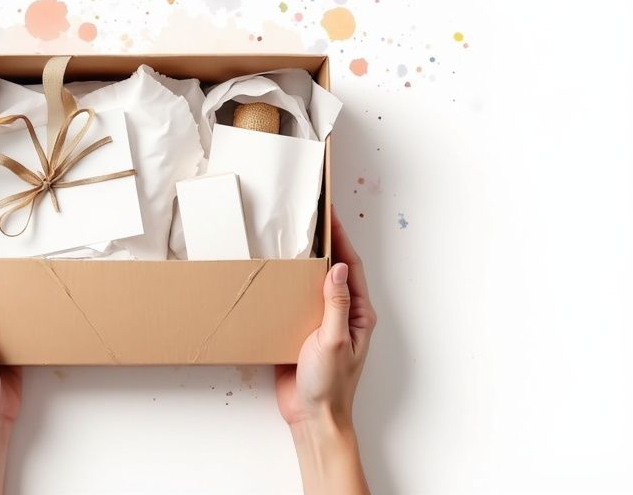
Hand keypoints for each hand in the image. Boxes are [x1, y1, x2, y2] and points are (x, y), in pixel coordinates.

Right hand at [275, 208, 375, 493]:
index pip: (351, 266)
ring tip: (288, 241)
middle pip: (334, 270)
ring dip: (303, 264)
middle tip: (308, 220)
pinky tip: (274, 279)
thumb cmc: (329, 386)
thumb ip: (336, 305)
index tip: (329, 214)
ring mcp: (322, 324)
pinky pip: (296, 304)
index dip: (341, 238)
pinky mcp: (302, 334)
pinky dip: (287, 288)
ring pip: (313, 285)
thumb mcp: (333, 341)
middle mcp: (343, 315)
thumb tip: (338, 268)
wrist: (311, 417)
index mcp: (359, 314)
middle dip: (324, 244)